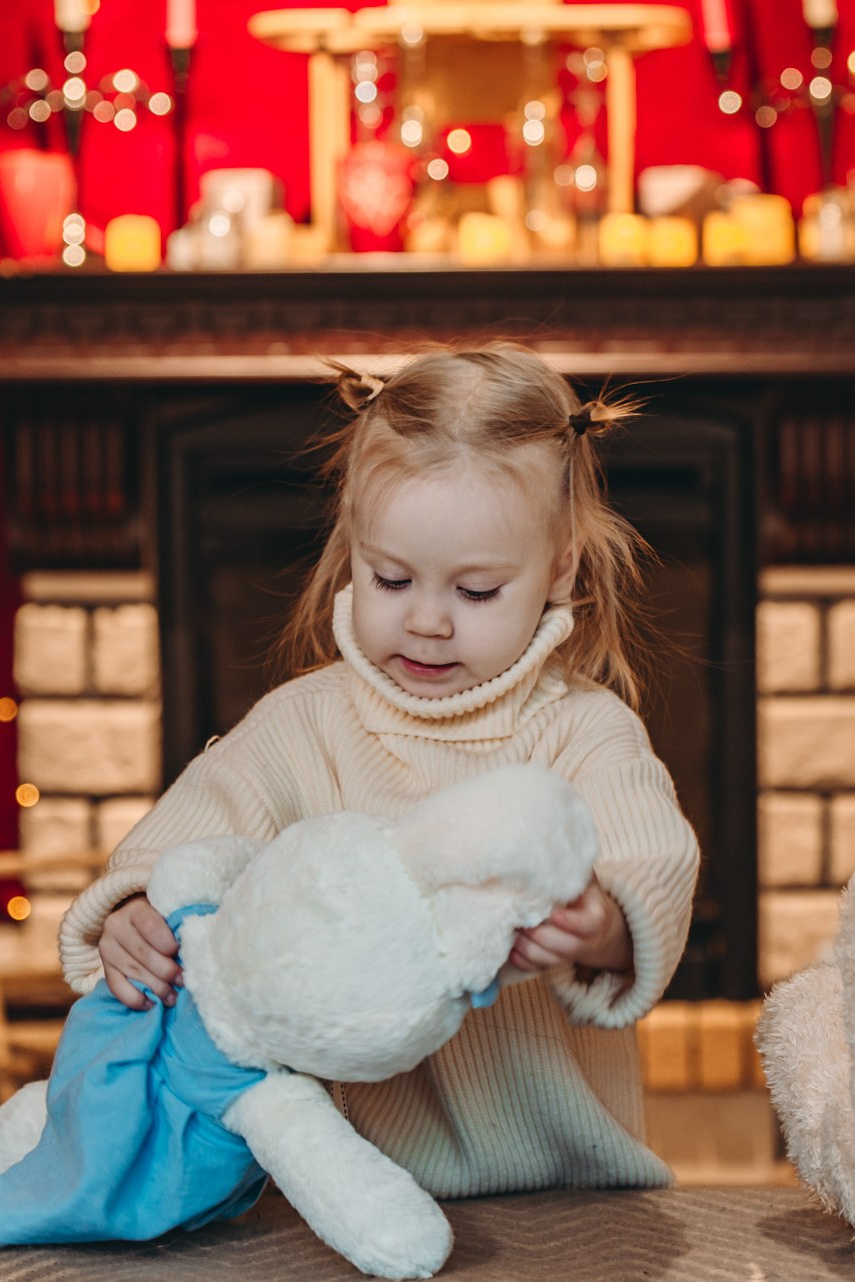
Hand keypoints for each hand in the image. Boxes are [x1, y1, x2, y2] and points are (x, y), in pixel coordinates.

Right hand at [99, 895, 181, 1009]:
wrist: (133, 920)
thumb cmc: (160, 917)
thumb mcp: (168, 912)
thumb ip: (178, 924)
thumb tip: (197, 947)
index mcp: (135, 908)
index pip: (150, 926)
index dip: (168, 944)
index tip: (183, 953)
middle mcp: (115, 926)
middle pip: (142, 953)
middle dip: (166, 971)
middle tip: (183, 981)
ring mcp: (107, 947)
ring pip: (132, 971)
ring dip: (155, 988)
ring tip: (172, 997)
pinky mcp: (105, 967)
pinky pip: (116, 987)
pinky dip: (134, 999)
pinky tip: (151, 1004)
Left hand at [509, 874, 632, 974]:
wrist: (597, 925)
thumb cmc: (584, 896)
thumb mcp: (585, 880)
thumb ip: (571, 873)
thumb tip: (548, 853)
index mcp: (596, 917)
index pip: (587, 925)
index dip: (570, 922)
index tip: (554, 915)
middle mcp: (586, 941)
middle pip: (564, 946)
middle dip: (540, 934)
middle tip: (521, 919)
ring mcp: (569, 955)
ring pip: (548, 960)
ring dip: (527, 948)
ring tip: (513, 931)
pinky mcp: (554, 963)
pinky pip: (537, 968)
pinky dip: (522, 961)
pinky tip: (511, 947)